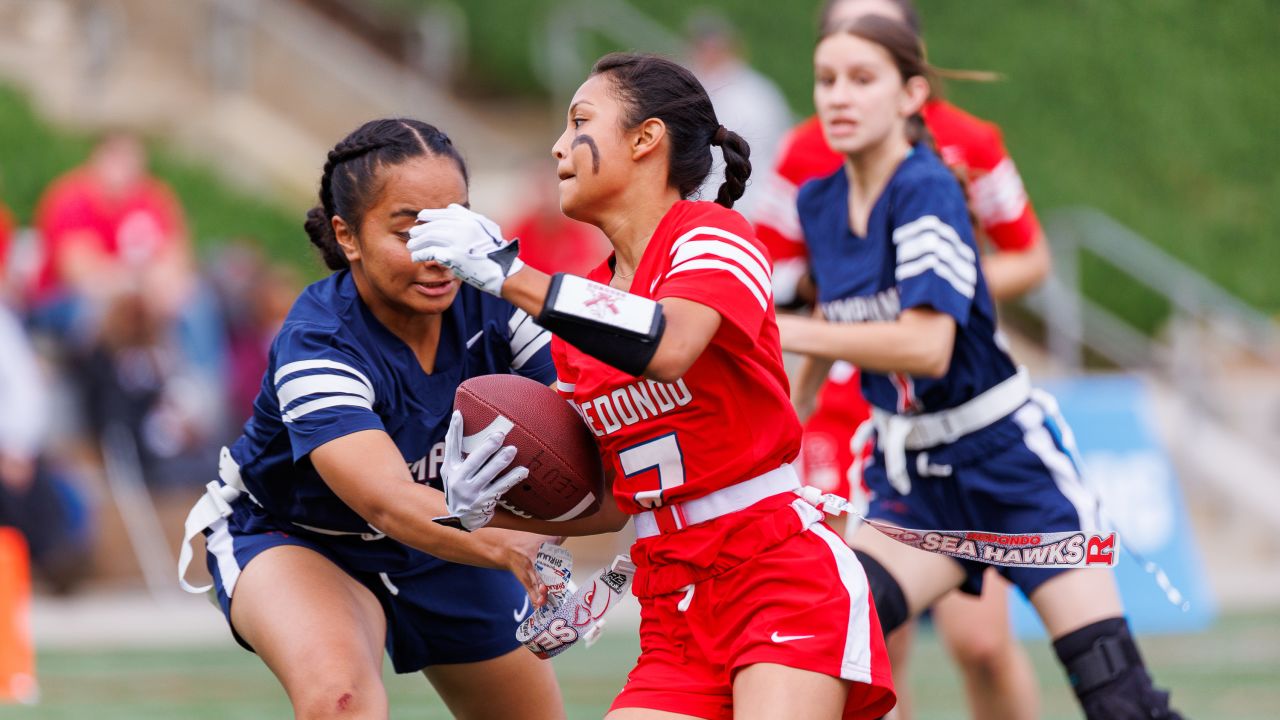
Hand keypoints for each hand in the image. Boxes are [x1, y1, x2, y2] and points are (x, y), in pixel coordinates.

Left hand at [409, 204, 524, 295]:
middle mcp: (463, 227)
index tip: (420, 218)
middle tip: (412, 234)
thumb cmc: (495, 252)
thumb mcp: (486, 228)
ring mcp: (458, 241)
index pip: (444, 213)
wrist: (502, 270)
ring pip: (430, 237)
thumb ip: (468, 217)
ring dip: (418, 242)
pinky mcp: (453, 256)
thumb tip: (451, 208)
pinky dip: (420, 254)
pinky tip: (415, 257)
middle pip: (434, 225)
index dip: (430, 215)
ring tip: (411, 246)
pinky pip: (430, 253)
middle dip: (421, 229)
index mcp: (470, 219)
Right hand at [434, 410, 527, 530]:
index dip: (454, 431)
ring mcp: (470, 493)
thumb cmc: (461, 488)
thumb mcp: (453, 473)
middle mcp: (457, 480)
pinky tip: (522, 471)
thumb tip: (462, 421)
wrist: (461, 520)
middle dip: (487, 447)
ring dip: (501, 462)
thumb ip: (458, 454)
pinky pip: (500, 488)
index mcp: (450, 468)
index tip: (459, 414)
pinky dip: (511, 479)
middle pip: (473, 460)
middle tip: (500, 434)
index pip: (451, 446)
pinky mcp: (483, 503)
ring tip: (513, 450)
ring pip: (487, 475)